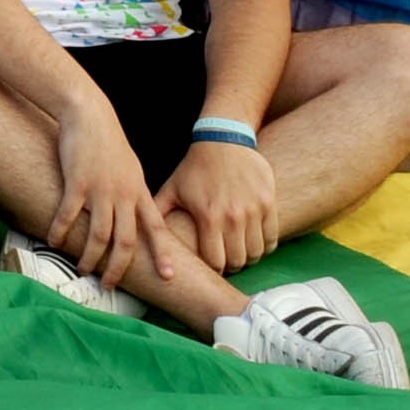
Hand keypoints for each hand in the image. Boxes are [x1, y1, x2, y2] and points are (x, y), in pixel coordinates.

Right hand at [49, 99, 175, 289]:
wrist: (90, 115)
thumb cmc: (108, 141)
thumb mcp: (130, 167)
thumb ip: (132, 192)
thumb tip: (132, 215)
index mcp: (138, 191)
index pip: (156, 228)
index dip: (163, 254)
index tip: (169, 276)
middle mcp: (123, 194)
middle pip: (126, 241)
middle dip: (119, 267)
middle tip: (110, 285)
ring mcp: (101, 190)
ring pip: (100, 235)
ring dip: (90, 257)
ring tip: (82, 269)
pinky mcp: (77, 183)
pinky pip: (69, 215)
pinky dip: (61, 231)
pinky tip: (53, 241)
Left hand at [154, 142, 277, 273]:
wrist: (223, 140)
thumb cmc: (195, 168)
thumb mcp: (172, 189)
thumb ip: (157, 212)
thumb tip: (137, 233)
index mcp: (208, 216)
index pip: (215, 261)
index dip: (213, 268)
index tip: (210, 265)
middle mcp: (233, 216)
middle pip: (238, 261)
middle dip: (231, 265)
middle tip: (226, 260)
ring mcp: (253, 210)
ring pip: (256, 253)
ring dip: (248, 257)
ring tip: (239, 251)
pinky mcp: (268, 203)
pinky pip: (272, 238)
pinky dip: (265, 245)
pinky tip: (254, 240)